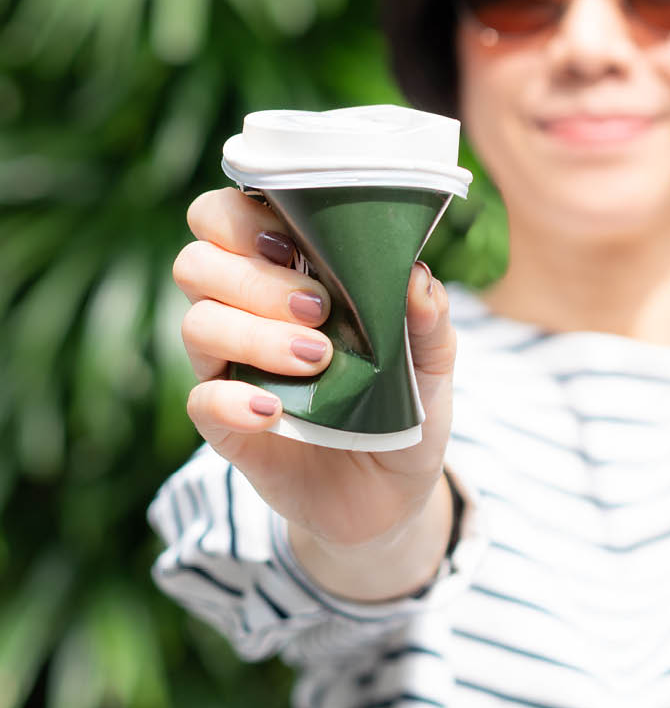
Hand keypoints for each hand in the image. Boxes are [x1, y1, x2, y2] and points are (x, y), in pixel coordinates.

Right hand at [173, 188, 456, 595]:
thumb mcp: (434, 363)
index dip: (244, 216)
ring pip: (197, 322)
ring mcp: (233, 368)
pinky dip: (232, 399)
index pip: (229, 217)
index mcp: (290, 275)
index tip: (295, 240)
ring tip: (318, 358)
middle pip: (198, 260)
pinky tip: (275, 411)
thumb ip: (430, 319)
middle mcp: (248, 312)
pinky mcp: (229, 426)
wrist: (394, 492)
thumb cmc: (405, 407)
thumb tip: (416, 275)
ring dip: (254, 332)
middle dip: (255, 275)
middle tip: (320, 307)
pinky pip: (201, 399)